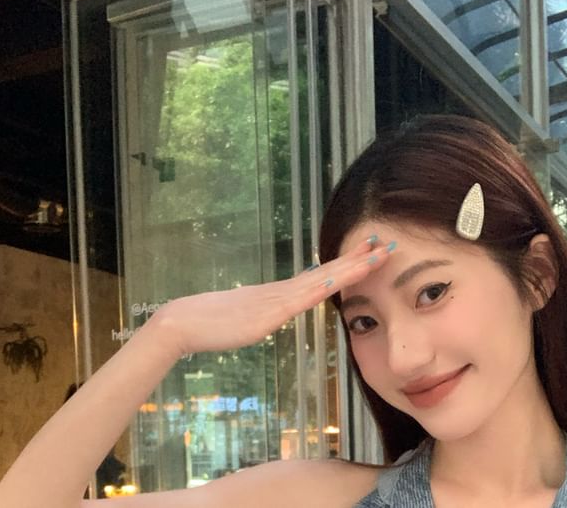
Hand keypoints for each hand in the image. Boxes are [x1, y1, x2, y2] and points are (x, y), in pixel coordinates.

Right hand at [148, 236, 393, 355]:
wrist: (181, 324)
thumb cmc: (207, 324)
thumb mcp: (244, 320)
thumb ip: (261, 314)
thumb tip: (273, 312)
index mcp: (277, 294)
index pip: (319, 275)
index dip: (346, 263)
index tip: (368, 251)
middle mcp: (281, 291)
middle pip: (327, 271)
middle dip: (358, 258)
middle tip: (385, 241)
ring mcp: (275, 299)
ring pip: (322, 279)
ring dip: (352, 266)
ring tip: (377, 253)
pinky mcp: (267, 312)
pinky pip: (302, 297)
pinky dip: (324, 285)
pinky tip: (342, 277)